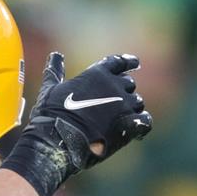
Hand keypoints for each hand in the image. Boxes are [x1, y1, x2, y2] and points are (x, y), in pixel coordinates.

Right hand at [1, 52, 151, 195]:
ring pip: (137, 102)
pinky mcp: (130, 125)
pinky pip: (145, 121)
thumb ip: (55, 71)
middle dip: (122, 92)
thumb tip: (54, 55)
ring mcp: (125, 105)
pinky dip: (141, 125)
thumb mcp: (50, 89)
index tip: (134, 62)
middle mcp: (115, 86)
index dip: (128, 61)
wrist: (59, 140)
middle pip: (128, 83)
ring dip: (129, 109)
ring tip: (114, 122)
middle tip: (109, 105)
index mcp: (98, 73)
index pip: (119, 62)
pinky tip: (136, 133)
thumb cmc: (53, 115)